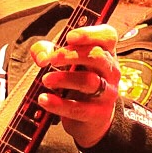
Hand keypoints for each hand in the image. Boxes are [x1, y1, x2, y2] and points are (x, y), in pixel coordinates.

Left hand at [32, 23, 119, 147]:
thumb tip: (41, 56)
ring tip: (46, 79)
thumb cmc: (78, 81)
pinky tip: (44, 99)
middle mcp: (110, 70)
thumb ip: (48, 51)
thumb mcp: (65, 62)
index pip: (107, 36)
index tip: (69, 36)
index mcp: (105, 52)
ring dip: (64, 79)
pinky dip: (59, 104)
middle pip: (97, 56)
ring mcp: (107, 93)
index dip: (89, 34)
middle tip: (52, 59)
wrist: (91, 118)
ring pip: (89, 82)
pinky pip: (79, 108)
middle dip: (71, 55)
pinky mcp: (99, 114)